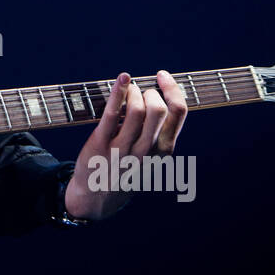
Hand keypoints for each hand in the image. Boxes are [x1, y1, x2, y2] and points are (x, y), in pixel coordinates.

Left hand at [63, 70, 187, 220]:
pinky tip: (122, 78)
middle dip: (151, 91)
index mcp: (162, 151)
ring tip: (128, 90)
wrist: (96, 198)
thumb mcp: (151, 158)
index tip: (163, 76)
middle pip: (158, 109)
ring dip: (133, 91)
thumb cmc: (126, 171)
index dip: (173, 89)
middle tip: (141, 92)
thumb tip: (164, 97)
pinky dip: (118, 91)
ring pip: (136, 109)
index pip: (178, 114)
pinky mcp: (101, 143)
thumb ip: (159, 134)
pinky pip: (111, 113)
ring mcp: (123, 148)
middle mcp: (145, 150)